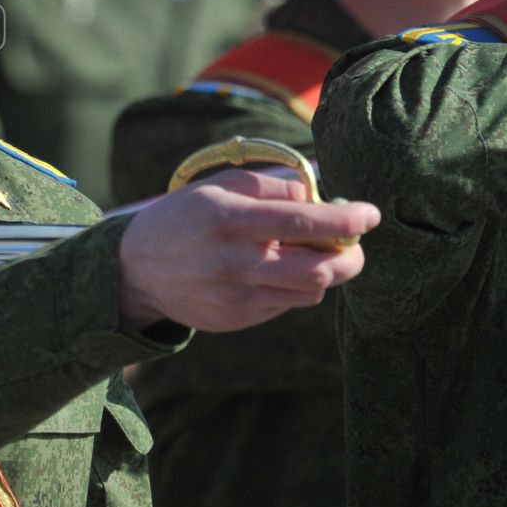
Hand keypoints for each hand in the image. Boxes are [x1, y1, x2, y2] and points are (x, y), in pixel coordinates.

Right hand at [117, 169, 378, 332]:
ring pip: (310, 292)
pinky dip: (294, 287)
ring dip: (323, 272)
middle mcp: (236, 263)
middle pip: (321, 270)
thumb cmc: (184, 218)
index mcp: (231, 221)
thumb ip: (270, 187)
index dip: (346, 220)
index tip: (370, 214)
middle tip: (353, 243)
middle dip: (350, 257)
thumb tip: (319, 198)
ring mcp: (237, 297)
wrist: (136, 270)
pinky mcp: (237, 320)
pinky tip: (274, 271)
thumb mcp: (218, 187)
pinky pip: (285, 305)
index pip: (305, 222)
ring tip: (307, 254)